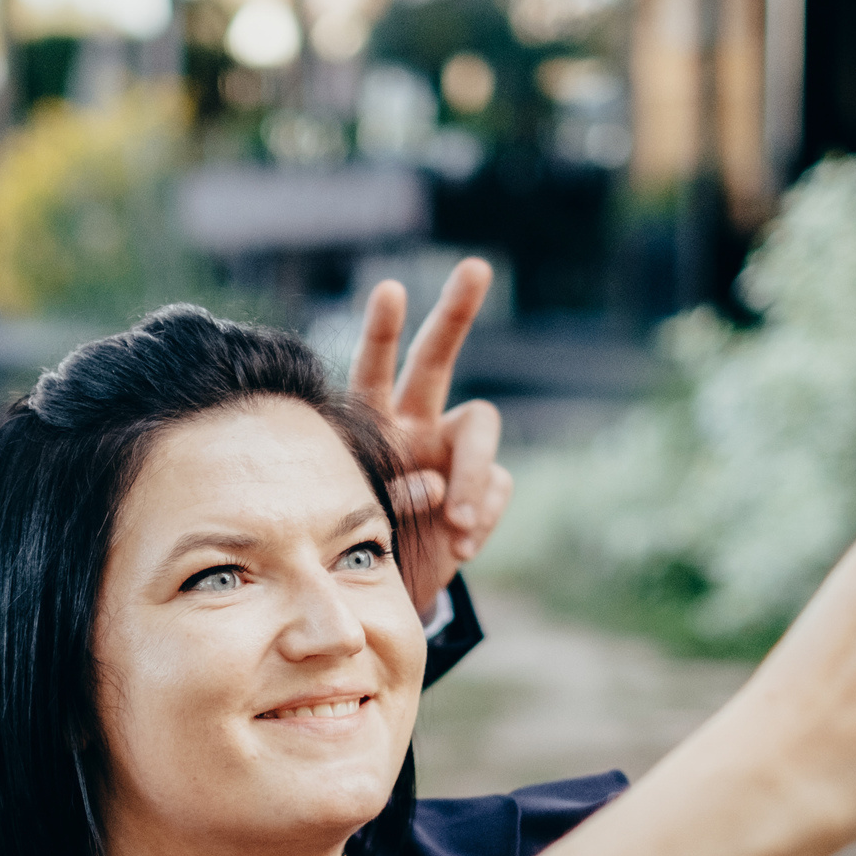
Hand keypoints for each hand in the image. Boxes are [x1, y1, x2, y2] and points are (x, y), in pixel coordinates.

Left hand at [347, 258, 513, 616]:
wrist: (394, 586)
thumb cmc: (360, 543)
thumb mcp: (362, 517)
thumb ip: (393, 493)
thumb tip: (437, 485)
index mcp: (373, 420)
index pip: (374, 368)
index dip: (382, 330)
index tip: (389, 289)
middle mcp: (414, 423)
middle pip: (436, 359)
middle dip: (456, 312)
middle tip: (474, 268)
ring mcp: (452, 452)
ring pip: (482, 427)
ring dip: (474, 474)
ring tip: (458, 525)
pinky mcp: (485, 486)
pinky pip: (495, 486)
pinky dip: (481, 516)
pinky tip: (459, 546)